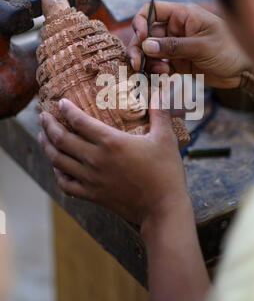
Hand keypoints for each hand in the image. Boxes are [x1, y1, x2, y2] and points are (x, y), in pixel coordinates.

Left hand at [38, 96, 187, 225]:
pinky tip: (56, 168)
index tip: (60, 102)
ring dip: (47, 146)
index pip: (79, 121)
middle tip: (42, 116)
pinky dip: (57, 174)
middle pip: (62, 139)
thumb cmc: (165, 172)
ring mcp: (91, 179)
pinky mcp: (93, 195)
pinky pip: (66, 184)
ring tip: (41, 137)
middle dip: (48, 125)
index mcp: (111, 142)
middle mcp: (95, 159)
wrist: (162, 208)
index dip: (67, 110)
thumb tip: (159, 92)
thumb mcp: (165, 138)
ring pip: (58, 161)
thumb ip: (160, 113)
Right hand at [129, 1, 251, 88]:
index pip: (152, 9)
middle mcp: (175, 28)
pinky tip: (164, 76)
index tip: (141, 37)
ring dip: (146, 61)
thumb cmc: (230, 50)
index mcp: (182, 15)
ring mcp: (175, 46)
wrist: (245, 71)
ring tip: (156, 72)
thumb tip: (146, 46)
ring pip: (150, 51)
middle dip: (139, 47)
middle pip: (146, 33)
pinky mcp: (177, 62)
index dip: (141, 21)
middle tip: (136, 63)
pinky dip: (156, 71)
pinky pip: (158, 64)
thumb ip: (174, 46)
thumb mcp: (202, 46)